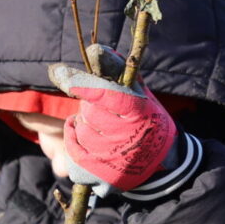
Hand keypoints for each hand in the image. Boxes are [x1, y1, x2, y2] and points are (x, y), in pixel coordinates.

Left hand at [48, 45, 179, 196]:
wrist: (164, 161)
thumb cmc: (148, 120)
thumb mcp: (141, 94)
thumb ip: (119, 72)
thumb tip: (96, 50)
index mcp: (139, 110)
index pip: (106, 94)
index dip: (82, 84)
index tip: (61, 74)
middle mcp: (126, 135)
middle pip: (90, 112)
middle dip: (90, 106)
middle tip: (99, 108)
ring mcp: (113, 156)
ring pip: (81, 131)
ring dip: (82, 123)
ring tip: (94, 122)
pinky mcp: (102, 173)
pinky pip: (74, 152)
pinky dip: (71, 138)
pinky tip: (75, 129)